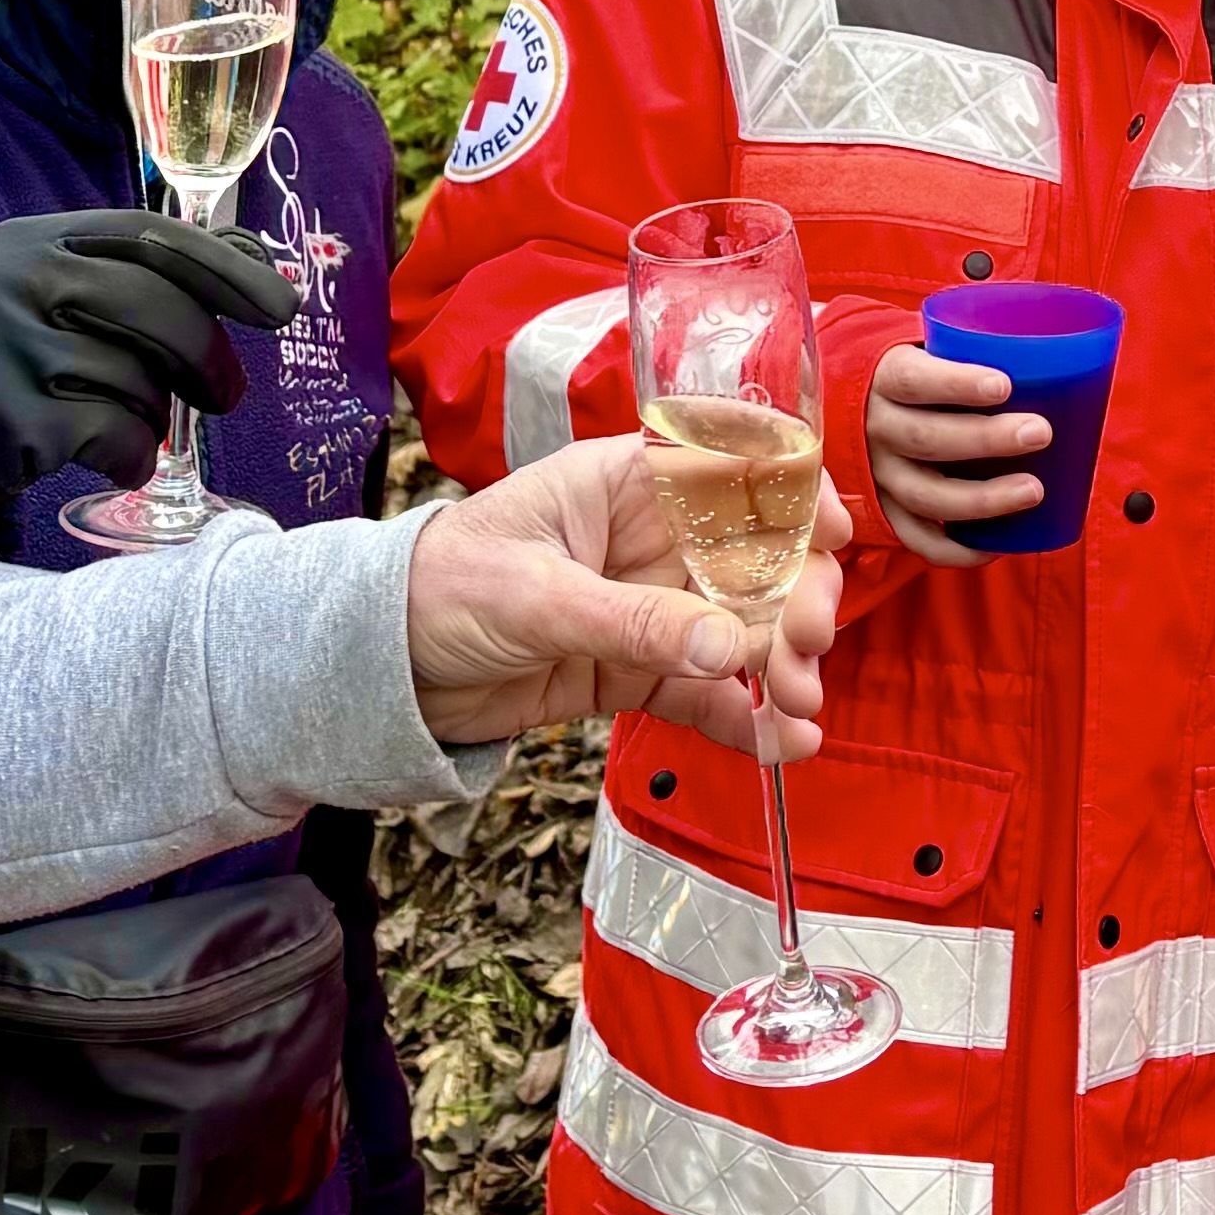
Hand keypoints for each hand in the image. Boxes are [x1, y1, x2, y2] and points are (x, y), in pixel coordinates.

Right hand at [0, 210, 304, 554]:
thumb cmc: (24, 356)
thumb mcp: (66, 292)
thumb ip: (150, 274)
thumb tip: (259, 263)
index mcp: (37, 239)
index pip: (150, 236)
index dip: (225, 269)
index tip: (284, 307)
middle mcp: (15, 280)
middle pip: (155, 307)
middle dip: (208, 356)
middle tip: (226, 395)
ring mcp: (6, 347)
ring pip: (137, 377)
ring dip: (157, 413)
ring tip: (132, 421)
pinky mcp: (7, 418)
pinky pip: (115, 434)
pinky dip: (135, 455)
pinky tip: (119, 459)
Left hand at [408, 434, 848, 756]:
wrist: (380, 671)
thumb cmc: (440, 589)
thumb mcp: (536, 597)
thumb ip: (634, 622)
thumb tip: (729, 647)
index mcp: (628, 484)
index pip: (731, 468)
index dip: (793, 489)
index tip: (834, 531)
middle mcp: (653, 541)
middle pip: (757, 559)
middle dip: (795, 601)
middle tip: (806, 650)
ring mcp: (651, 609)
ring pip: (743, 632)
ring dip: (781, 668)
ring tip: (799, 709)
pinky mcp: (638, 672)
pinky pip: (707, 693)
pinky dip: (745, 719)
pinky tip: (781, 746)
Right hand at [864, 345, 1052, 559]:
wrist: (860, 402)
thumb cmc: (920, 372)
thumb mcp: (928, 348)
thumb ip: (970, 350)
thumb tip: (1051, 355)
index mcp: (884, 378)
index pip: (914, 380)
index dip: (957, 384)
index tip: (1005, 386)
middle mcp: (875, 429)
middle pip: (926, 439)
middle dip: (987, 439)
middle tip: (1040, 433)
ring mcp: (879, 475)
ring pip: (926, 496)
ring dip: (983, 499)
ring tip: (1034, 491)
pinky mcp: (885, 511)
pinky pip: (919, 540)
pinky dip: (958, 550)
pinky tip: (998, 546)